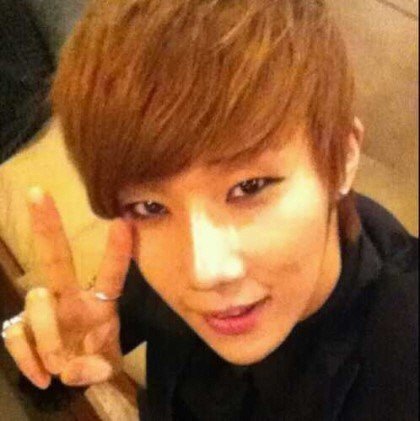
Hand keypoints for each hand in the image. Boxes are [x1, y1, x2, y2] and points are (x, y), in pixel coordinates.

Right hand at [2, 187, 132, 388]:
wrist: (75, 373)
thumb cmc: (97, 356)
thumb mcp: (107, 364)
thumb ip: (98, 367)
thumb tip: (81, 370)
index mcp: (100, 303)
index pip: (112, 274)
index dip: (116, 250)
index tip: (123, 222)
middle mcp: (70, 297)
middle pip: (56, 258)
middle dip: (48, 227)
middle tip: (37, 194)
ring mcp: (45, 310)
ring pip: (37, 301)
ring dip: (48, 336)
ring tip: (61, 366)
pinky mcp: (22, 328)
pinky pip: (15, 334)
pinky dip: (27, 357)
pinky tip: (42, 374)